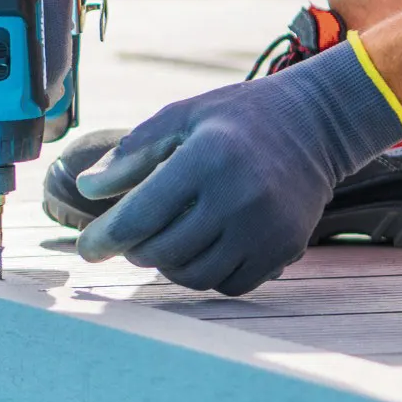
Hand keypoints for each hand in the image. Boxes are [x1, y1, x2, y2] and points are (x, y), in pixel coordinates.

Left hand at [74, 40, 401, 294]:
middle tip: (133, 238)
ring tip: (167, 241)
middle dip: (137, 250)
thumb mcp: (182, 116)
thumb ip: (133, 153)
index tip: (86, 250)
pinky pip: (230, 284)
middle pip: (164, 252)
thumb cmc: (237, 118)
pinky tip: (202, 249)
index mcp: (207, 158)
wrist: (316, 124)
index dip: (105, 238)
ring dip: (170, 266)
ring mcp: (266, 228)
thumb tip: (85, 188)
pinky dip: (207, 275)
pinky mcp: (286, 248)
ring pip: (195, 276)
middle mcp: (239, 197)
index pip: (141, 215)